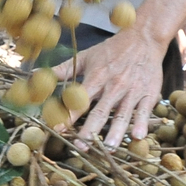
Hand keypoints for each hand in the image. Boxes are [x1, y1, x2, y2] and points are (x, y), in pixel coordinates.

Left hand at [54, 26, 164, 147]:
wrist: (143, 38)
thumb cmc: (112, 50)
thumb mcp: (87, 57)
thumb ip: (63, 70)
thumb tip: (37, 75)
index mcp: (96, 77)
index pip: (80, 99)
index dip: (69, 115)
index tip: (59, 129)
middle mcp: (113, 85)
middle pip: (101, 111)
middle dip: (91, 130)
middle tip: (82, 146)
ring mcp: (132, 91)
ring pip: (123, 114)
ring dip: (116, 132)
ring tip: (110, 148)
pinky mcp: (148, 93)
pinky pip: (145, 111)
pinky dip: (142, 123)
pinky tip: (138, 136)